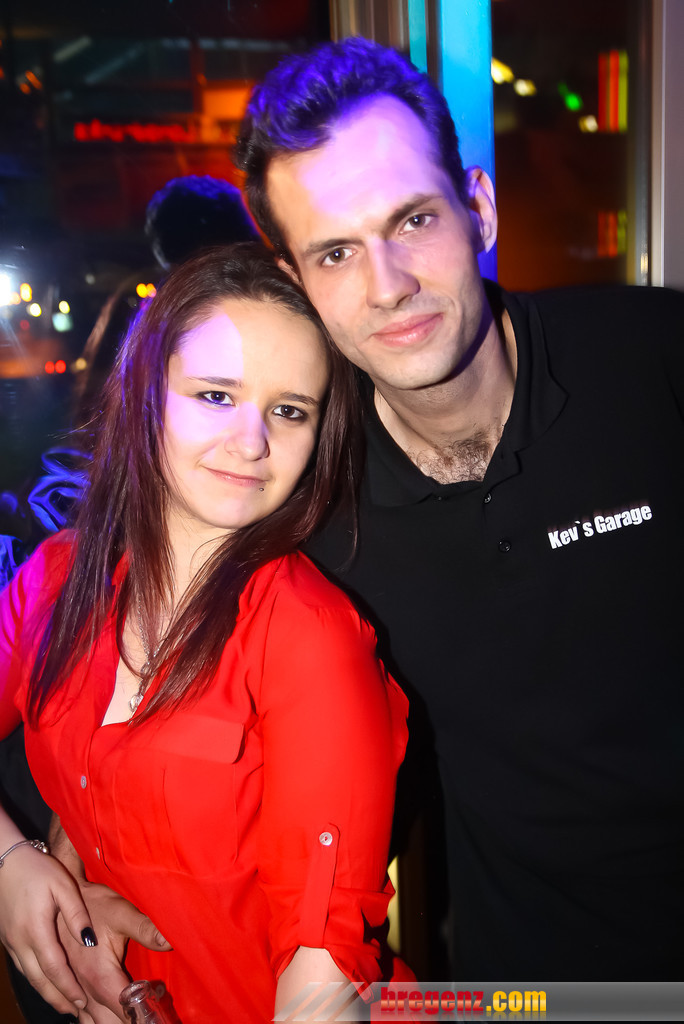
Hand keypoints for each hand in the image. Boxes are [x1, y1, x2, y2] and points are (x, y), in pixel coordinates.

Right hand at [0, 842, 93, 1015]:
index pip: (54, 968)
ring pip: (29, 976)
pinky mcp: (8, 938)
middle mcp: (20, 942)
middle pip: (40, 980)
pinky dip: (36, 979)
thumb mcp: (62, 885)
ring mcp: (11, 942)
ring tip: (64, 1003)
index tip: (82, 1001)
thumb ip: (76, 914)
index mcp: (36, 930)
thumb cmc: (37, 870)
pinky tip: (46, 981)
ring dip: (47, 992)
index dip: (68, 988)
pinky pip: (23, 966)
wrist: (5, 860)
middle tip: (76, 1011)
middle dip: (58, 998)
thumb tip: (89, 940)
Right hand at [56, 877, 171, 1023]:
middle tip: (149, 1017)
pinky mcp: (69, 986)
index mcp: (99, 975)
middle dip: (128, 1021)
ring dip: (110, 1022)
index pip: (125, 1009)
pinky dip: (94, 1020)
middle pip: (107, 1021)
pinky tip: (105, 1018)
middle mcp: (84, 989)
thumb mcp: (122, 912)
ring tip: (133, 1018)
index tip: (157, 1016)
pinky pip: (81, 1015)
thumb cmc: (95, 904)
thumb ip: (146, 929)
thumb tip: (171, 940)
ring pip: (92, 1021)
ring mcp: (74, 990)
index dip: (143, 1016)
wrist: (66, 897)